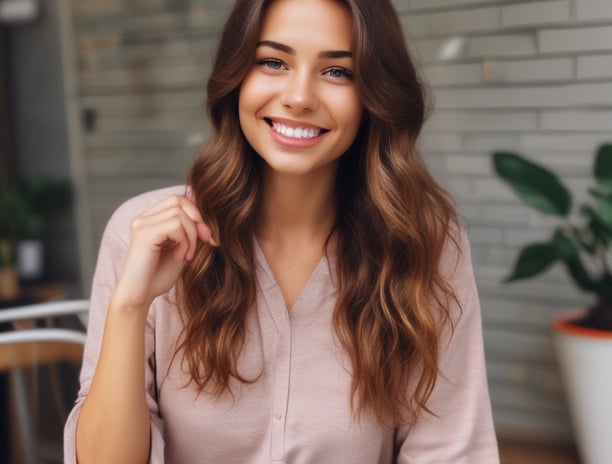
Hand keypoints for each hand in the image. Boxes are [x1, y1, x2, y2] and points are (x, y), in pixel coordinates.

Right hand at [112, 195, 215, 310]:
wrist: (140, 297)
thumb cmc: (158, 277)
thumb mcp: (180, 250)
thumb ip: (189, 232)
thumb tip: (208, 219)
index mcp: (150, 219)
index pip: (178, 200)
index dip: (197, 214)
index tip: (208, 236)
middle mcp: (144, 218)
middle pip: (180, 201)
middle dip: (199, 220)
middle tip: (207, 240)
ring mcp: (142, 224)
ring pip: (180, 214)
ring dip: (192, 235)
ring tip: (188, 255)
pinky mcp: (145, 234)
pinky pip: (176, 225)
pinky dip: (186, 241)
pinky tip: (183, 257)